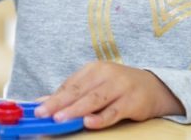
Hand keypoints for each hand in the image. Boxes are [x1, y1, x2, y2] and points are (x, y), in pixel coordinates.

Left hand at [34, 61, 184, 128]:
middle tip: (43, 113)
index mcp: (93, 69)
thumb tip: (42, 102)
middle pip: (79, 91)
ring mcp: (120, 87)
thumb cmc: (118, 87)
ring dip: (76, 110)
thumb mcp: (95, 85)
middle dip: (59, 103)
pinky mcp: (132, 101)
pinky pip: (114, 111)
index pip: (70, 85)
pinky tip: (89, 122)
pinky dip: (101, 118)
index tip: (37, 109)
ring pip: (94, 100)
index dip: (53, 98)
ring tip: (60, 118)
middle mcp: (106, 74)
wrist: (153, 86)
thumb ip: (71, 94)